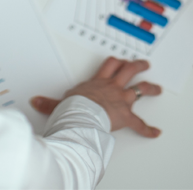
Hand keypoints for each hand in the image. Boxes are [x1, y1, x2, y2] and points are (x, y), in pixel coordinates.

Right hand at [30, 57, 161, 137]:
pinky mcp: (126, 116)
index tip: (120, 60)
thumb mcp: (59, 103)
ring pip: (140, 89)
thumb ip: (49, 102)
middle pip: (129, 70)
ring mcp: (121, 100)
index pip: (110, 66)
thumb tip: (35, 100)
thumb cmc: (73, 108)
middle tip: (144, 64)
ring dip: (150, 88)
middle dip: (138, 66)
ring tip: (157, 89)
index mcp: (98, 82)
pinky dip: (147, 129)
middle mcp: (112, 87)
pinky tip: (155, 132)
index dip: (116, 62)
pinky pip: (139, 124)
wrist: (82, 115)